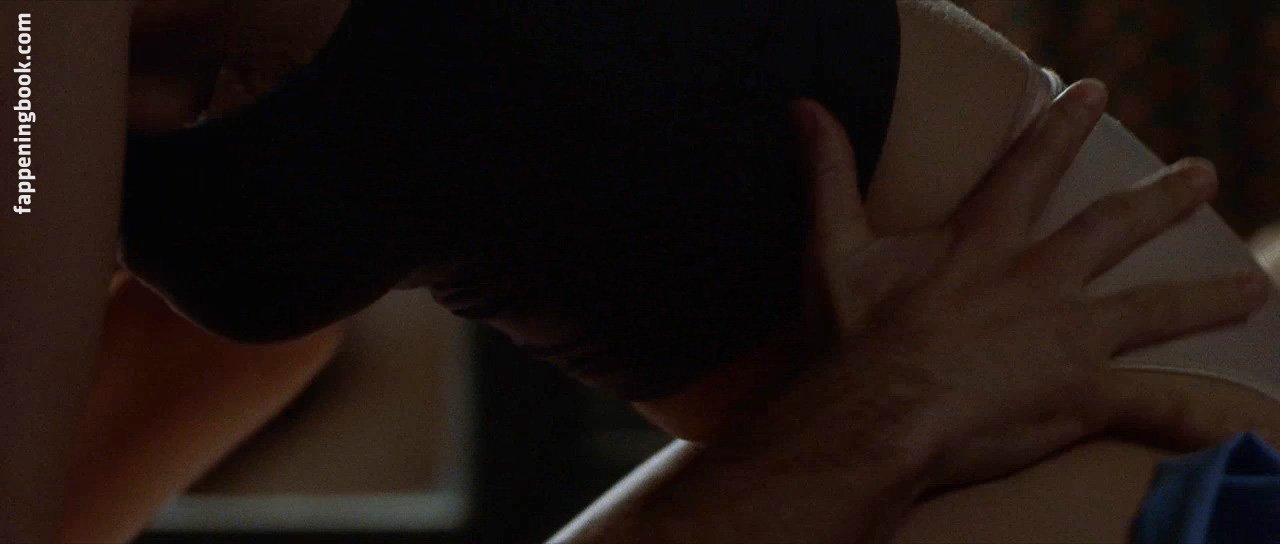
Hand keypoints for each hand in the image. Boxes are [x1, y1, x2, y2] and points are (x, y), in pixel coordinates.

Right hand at [748, 80, 1270, 490]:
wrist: (876, 413)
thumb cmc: (853, 336)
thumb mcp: (832, 246)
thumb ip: (828, 173)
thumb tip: (805, 107)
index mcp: (981, 241)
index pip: (1031, 167)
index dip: (1063, 126)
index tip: (1095, 93)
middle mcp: (1037, 278)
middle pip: (1112, 228)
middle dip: (1161, 199)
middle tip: (1202, 175)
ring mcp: (1068, 336)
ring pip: (1154, 309)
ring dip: (1206, 296)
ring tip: (1252, 287)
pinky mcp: (1080, 395)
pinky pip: (1151, 406)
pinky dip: (1194, 416)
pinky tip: (1234, 425)